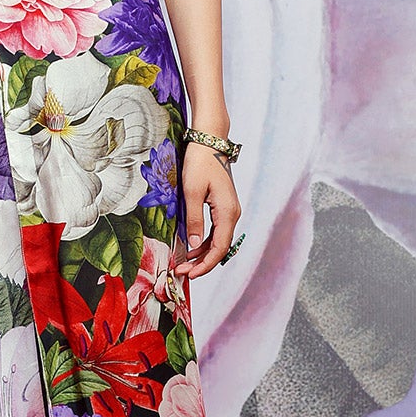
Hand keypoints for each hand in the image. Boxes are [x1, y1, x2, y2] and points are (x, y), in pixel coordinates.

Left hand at [174, 141, 241, 278]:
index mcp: (227, 212)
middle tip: (183, 272)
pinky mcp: (224, 206)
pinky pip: (216, 230)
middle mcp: (232, 214)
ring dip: (203, 253)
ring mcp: (230, 210)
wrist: (209, 141)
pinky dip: (205, 241)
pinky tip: (191, 247)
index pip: (219, 248)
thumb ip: (193, 220)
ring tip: (185, 263)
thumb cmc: (200, 163)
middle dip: (203, 263)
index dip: (206, 264)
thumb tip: (192, 245)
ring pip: (219, 240)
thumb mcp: (191, 192)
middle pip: (221, 247)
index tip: (190, 274)